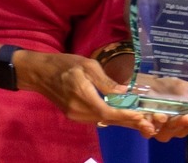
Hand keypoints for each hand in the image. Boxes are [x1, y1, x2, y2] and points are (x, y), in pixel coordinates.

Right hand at [14, 50, 159, 136]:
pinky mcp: (74, 115)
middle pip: (108, 120)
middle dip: (128, 121)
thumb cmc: (65, 64)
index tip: (141, 116)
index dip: (125, 115)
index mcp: (83, 96)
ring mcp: (75, 116)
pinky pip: (96, 118)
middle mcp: (79, 111)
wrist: (40, 73)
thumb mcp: (88, 65)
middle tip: (147, 122)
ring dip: (120, 120)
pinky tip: (121, 114)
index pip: (108, 111)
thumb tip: (125, 92)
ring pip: (102, 121)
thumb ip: (106, 81)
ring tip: (139, 119)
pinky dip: (110, 117)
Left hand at [127, 75, 187, 141]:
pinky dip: (147, 127)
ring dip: (167, 125)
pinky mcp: (142, 125)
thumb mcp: (185, 88)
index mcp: (184, 119)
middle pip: (181, 130)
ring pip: (165, 133)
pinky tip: (148, 123)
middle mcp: (172, 127)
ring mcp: (157, 128)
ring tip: (165, 115)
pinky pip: (146, 130)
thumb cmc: (165, 88)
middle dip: (186, 124)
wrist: (141, 84)